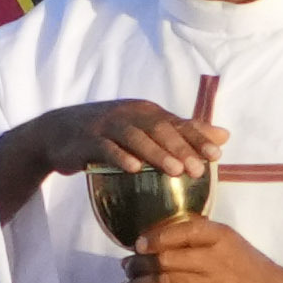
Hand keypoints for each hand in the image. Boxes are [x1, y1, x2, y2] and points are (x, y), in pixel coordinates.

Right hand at [0, 95, 216, 211]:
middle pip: (160, 129)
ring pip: (136, 137)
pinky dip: (120, 157)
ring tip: (175, 171)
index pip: (178, 123)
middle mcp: (129, 114)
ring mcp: (107, 125)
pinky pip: (106, 148)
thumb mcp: (146, 129)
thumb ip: (182, 132)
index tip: (218, 155)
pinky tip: (134, 169)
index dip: (198, 138)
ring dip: (157, 154)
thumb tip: (224, 136)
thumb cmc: (109, 134)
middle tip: (198, 170)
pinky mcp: (87, 140)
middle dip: (181, 149)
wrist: (57, 133)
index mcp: (147, 112)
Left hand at [120, 213, 282, 282]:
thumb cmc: (249, 270)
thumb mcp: (231, 244)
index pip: (183, 231)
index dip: (156, 238)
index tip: (138, 245)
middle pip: (167, 260)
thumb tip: (156, 242)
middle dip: (139, 264)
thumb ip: (200, 240)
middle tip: (126, 267)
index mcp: (221, 238)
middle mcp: (217, 260)